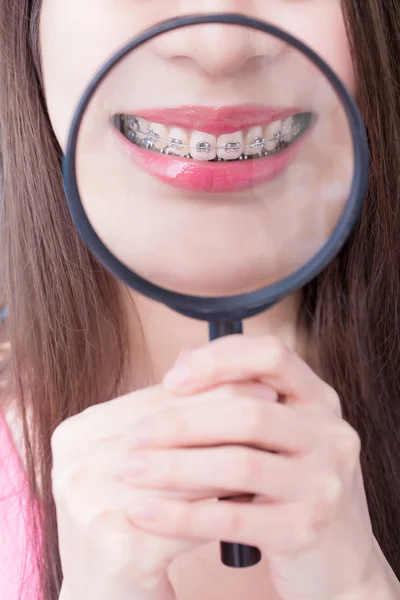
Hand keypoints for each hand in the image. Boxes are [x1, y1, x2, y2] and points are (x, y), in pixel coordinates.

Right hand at [52, 380, 265, 599]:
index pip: (154, 399)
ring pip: (188, 471)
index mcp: (74, 435)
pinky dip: (227, 504)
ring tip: (271, 444)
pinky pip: (193, 518)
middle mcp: (74, 467)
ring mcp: (92, 508)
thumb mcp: (134, 458)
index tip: (254, 380)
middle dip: (227, 414)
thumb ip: (167, 415)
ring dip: (236, 455)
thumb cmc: (124, 514)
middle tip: (272, 404)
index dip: (208, 387)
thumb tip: (223, 372)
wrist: (102, 590)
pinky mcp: (121, 549)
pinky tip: (254, 494)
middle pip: (171, 429)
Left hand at [124, 335, 381, 599]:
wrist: (339, 559)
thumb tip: (183, 360)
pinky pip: (231, 518)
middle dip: (182, 422)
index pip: (271, 356)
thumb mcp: (279, 433)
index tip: (171, 380)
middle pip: (248, 413)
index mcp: (319, 400)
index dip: (218, 359)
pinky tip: (144, 511)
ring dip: (174, 466)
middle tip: (134, 435)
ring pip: (239, 464)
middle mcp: (330, 435)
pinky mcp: (304, 530)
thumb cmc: (292, 484)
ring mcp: (323, 484)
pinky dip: (180, 514)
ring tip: (129, 469)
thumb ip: (238, 394)